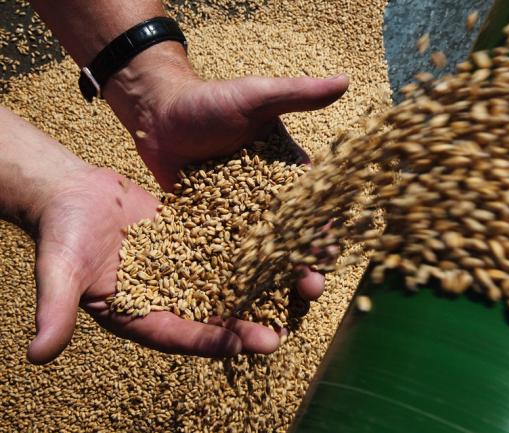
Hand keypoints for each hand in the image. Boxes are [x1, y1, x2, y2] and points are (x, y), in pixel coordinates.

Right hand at [28, 164, 282, 363]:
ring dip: (259, 288)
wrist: (74, 195)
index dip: (209, 340)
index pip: (178, 335)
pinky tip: (280, 247)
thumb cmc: (60, 233)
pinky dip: (252, 249)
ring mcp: (187, 270)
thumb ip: (55, 309)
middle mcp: (169, 297)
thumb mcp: (58, 271)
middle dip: (247, 324)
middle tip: (283, 332)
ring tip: (293, 293)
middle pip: (212, 316)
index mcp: (140, 315)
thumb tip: (38, 355)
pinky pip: (228, 248)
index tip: (241, 345)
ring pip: (228, 283)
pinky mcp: (198, 241)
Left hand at [104, 43, 347, 302]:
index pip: (313, 208)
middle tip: (310, 291)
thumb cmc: (209, 100)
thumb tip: (345, 81)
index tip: (329, 254)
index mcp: (288, 174)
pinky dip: (235, 281)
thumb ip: (297, 94)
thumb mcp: (255, 95)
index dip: (323, 232)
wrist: (159, 114)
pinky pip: (225, 258)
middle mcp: (269, 202)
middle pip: (292, 241)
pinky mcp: (211, 230)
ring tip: (281, 310)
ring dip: (273, 283)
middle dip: (304, 266)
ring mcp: (240, 219)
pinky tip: (238, 307)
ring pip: (263, 257)